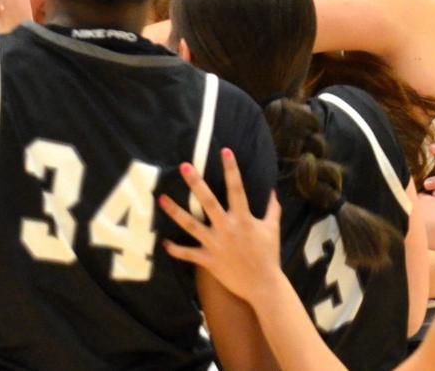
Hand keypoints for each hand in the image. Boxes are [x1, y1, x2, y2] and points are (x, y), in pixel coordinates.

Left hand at [159, 149, 281, 302]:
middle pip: (208, 202)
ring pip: (191, 225)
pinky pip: (188, 253)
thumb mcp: (272, 229)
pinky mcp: (208, 260)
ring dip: (175, 211)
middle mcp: (227, 228)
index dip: (231, 168)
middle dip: (196, 183)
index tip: (224, 151)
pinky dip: (175, 249)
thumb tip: (273, 190)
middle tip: (184, 167)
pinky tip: (164, 242)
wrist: (263, 284)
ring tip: (161, 199)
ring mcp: (215, 244)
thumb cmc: (269, 255)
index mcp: (244, 218)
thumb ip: (272, 208)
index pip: (237, 188)